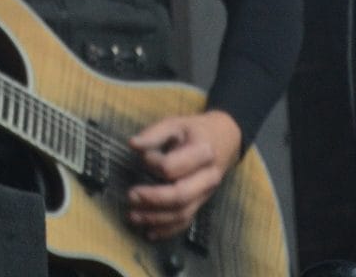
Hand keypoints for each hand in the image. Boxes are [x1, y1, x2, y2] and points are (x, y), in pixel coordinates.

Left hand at [126, 108, 242, 240]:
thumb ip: (154, 133)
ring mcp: (206, 194)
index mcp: (202, 153)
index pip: (173, 167)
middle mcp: (207, 178)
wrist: (225, 140)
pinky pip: (186, 222)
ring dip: (156, 219)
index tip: (141, 155)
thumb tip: (132, 144)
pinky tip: (149, 233)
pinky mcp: (201, 204)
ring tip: (133, 216)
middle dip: (153, 199)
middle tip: (130, 196)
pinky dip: (167, 230)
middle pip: (180, 196)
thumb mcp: (176, 123)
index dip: (152, 163)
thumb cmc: (195, 131)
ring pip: (182, 213)